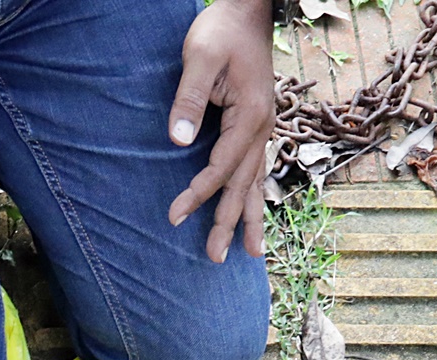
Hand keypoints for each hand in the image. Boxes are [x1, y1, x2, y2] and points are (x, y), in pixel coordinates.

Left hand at [166, 0, 274, 263]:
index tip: (174, 216)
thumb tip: (176, 141)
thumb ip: (188, 100)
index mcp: (250, 116)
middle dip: (229, 223)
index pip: (220, 167)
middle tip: (216, 258)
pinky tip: (252, 213)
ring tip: (250, 253)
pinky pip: (256, 169)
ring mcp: (263, 128)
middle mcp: (262, 128)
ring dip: (250, 218)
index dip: (197, 195)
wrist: (248, 10)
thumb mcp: (200, 59)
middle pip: (243, 185)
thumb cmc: (221, 31)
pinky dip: (254, 195)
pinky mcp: (256, 125)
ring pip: (256, 182)